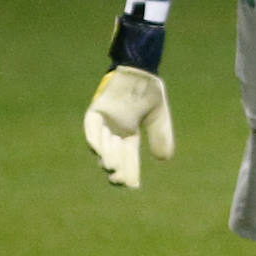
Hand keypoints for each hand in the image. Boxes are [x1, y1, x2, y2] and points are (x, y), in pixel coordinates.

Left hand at [83, 66, 174, 188]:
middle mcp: (114, 132)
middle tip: (119, 180)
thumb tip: (164, 159)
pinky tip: (100, 151)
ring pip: (101, 146)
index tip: (134, 185)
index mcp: (129, 134)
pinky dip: (95, 141)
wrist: (139, 70)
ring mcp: (103, 123)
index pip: (129, 158)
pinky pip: (91, 130)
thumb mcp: (159, 117)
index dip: (131, 171)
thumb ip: (161, 135)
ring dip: (106, 157)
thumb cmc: (149, 91)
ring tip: (111, 167)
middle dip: (116, 170)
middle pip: (113, 156)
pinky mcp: (94, 113)